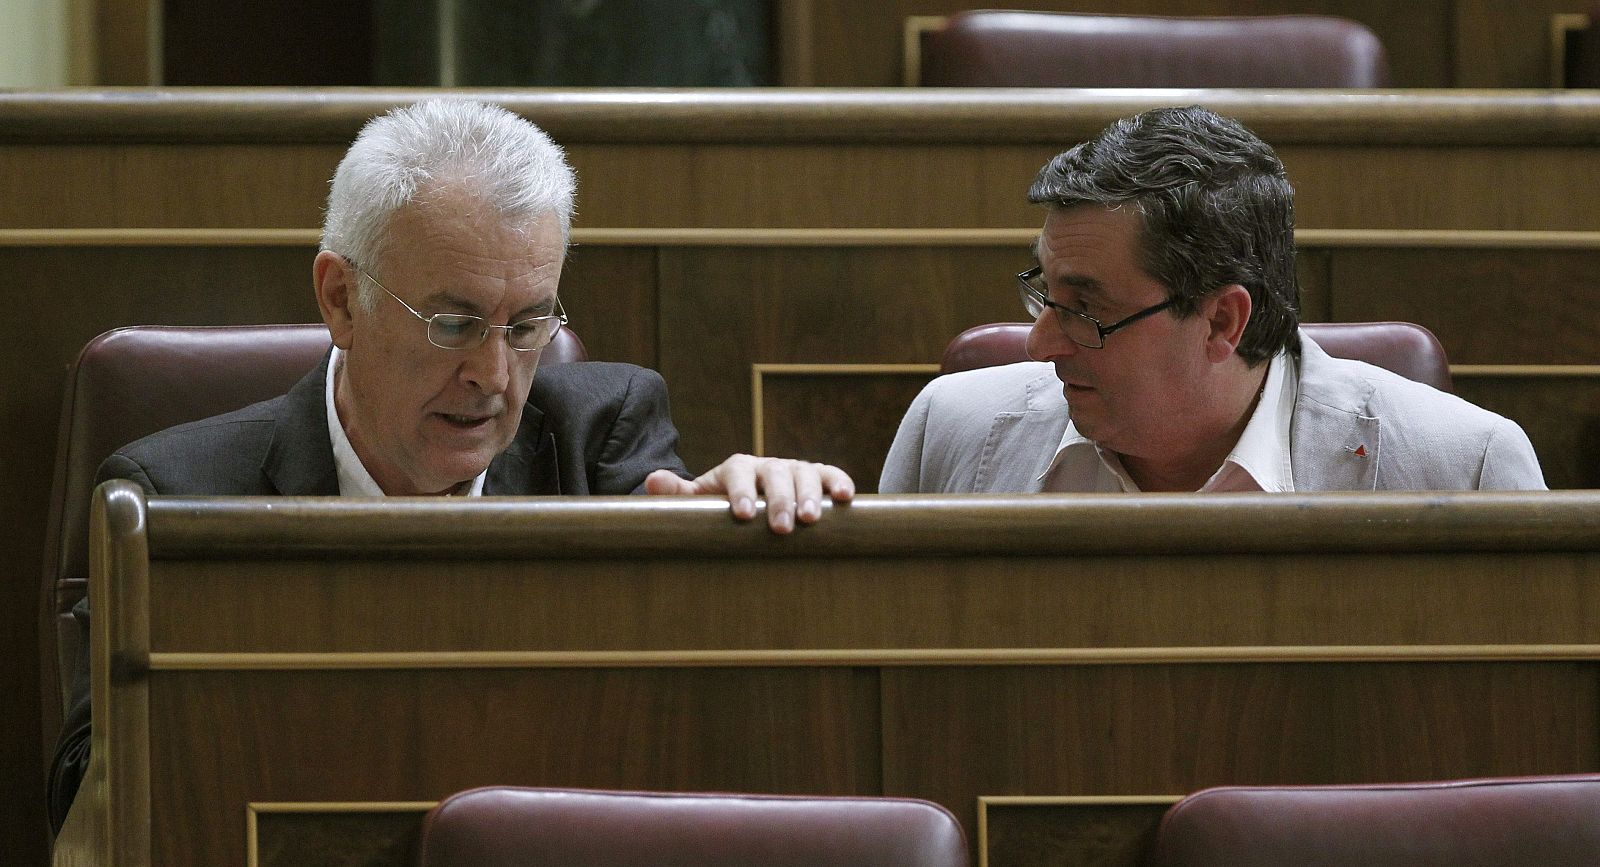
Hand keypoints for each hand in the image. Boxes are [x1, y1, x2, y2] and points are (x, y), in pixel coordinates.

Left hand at [644, 454, 854, 533]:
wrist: (748, 499)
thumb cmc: (721, 505)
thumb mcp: (696, 499)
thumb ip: (677, 493)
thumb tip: (652, 481)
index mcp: (737, 467)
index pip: (738, 471)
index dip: (741, 490)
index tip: (742, 515)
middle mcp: (767, 465)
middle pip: (775, 474)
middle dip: (779, 500)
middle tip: (781, 527)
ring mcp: (794, 469)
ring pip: (805, 474)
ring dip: (810, 495)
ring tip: (812, 520)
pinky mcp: (817, 478)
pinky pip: (831, 474)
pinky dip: (840, 482)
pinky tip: (846, 499)